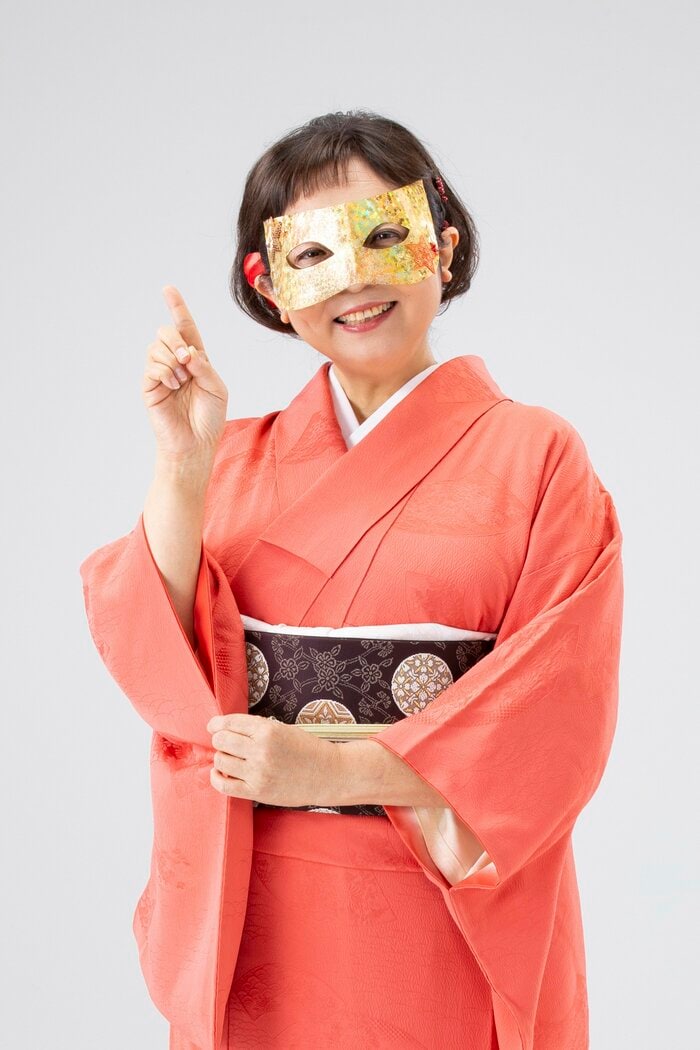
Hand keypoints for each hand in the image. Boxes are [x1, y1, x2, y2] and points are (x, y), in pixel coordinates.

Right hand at [142, 286, 228, 461]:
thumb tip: (185, 352)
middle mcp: (175, 362)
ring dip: (173, 360)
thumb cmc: (209, 418)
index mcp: (195, 359)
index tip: (168, 289)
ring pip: (157, 346)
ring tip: (182, 381)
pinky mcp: (149, 386)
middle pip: (166, 331)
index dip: (177, 308)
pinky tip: (173, 386)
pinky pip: (152, 366)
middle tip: (188, 361)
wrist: (195, 444)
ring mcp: (160, 373)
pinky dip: (165, 372)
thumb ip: (204, 366)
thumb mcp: (216, 387)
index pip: (185, 328)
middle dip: (176, 340)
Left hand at [206, 713, 339, 807]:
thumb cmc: (306, 749)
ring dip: (222, 757)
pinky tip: (220, 772)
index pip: (230, 723)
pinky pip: (224, 785)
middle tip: (226, 742)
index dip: (217, 723)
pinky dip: (217, 777)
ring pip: (221, 760)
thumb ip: (256, 729)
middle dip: (220, 739)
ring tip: (231, 757)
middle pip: (221, 740)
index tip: (214, 726)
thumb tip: (224, 730)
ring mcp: (258, 772)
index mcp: (267, 730)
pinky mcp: (257, 791)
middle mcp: (260, 750)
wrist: (328, 774)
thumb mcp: (282, 729)